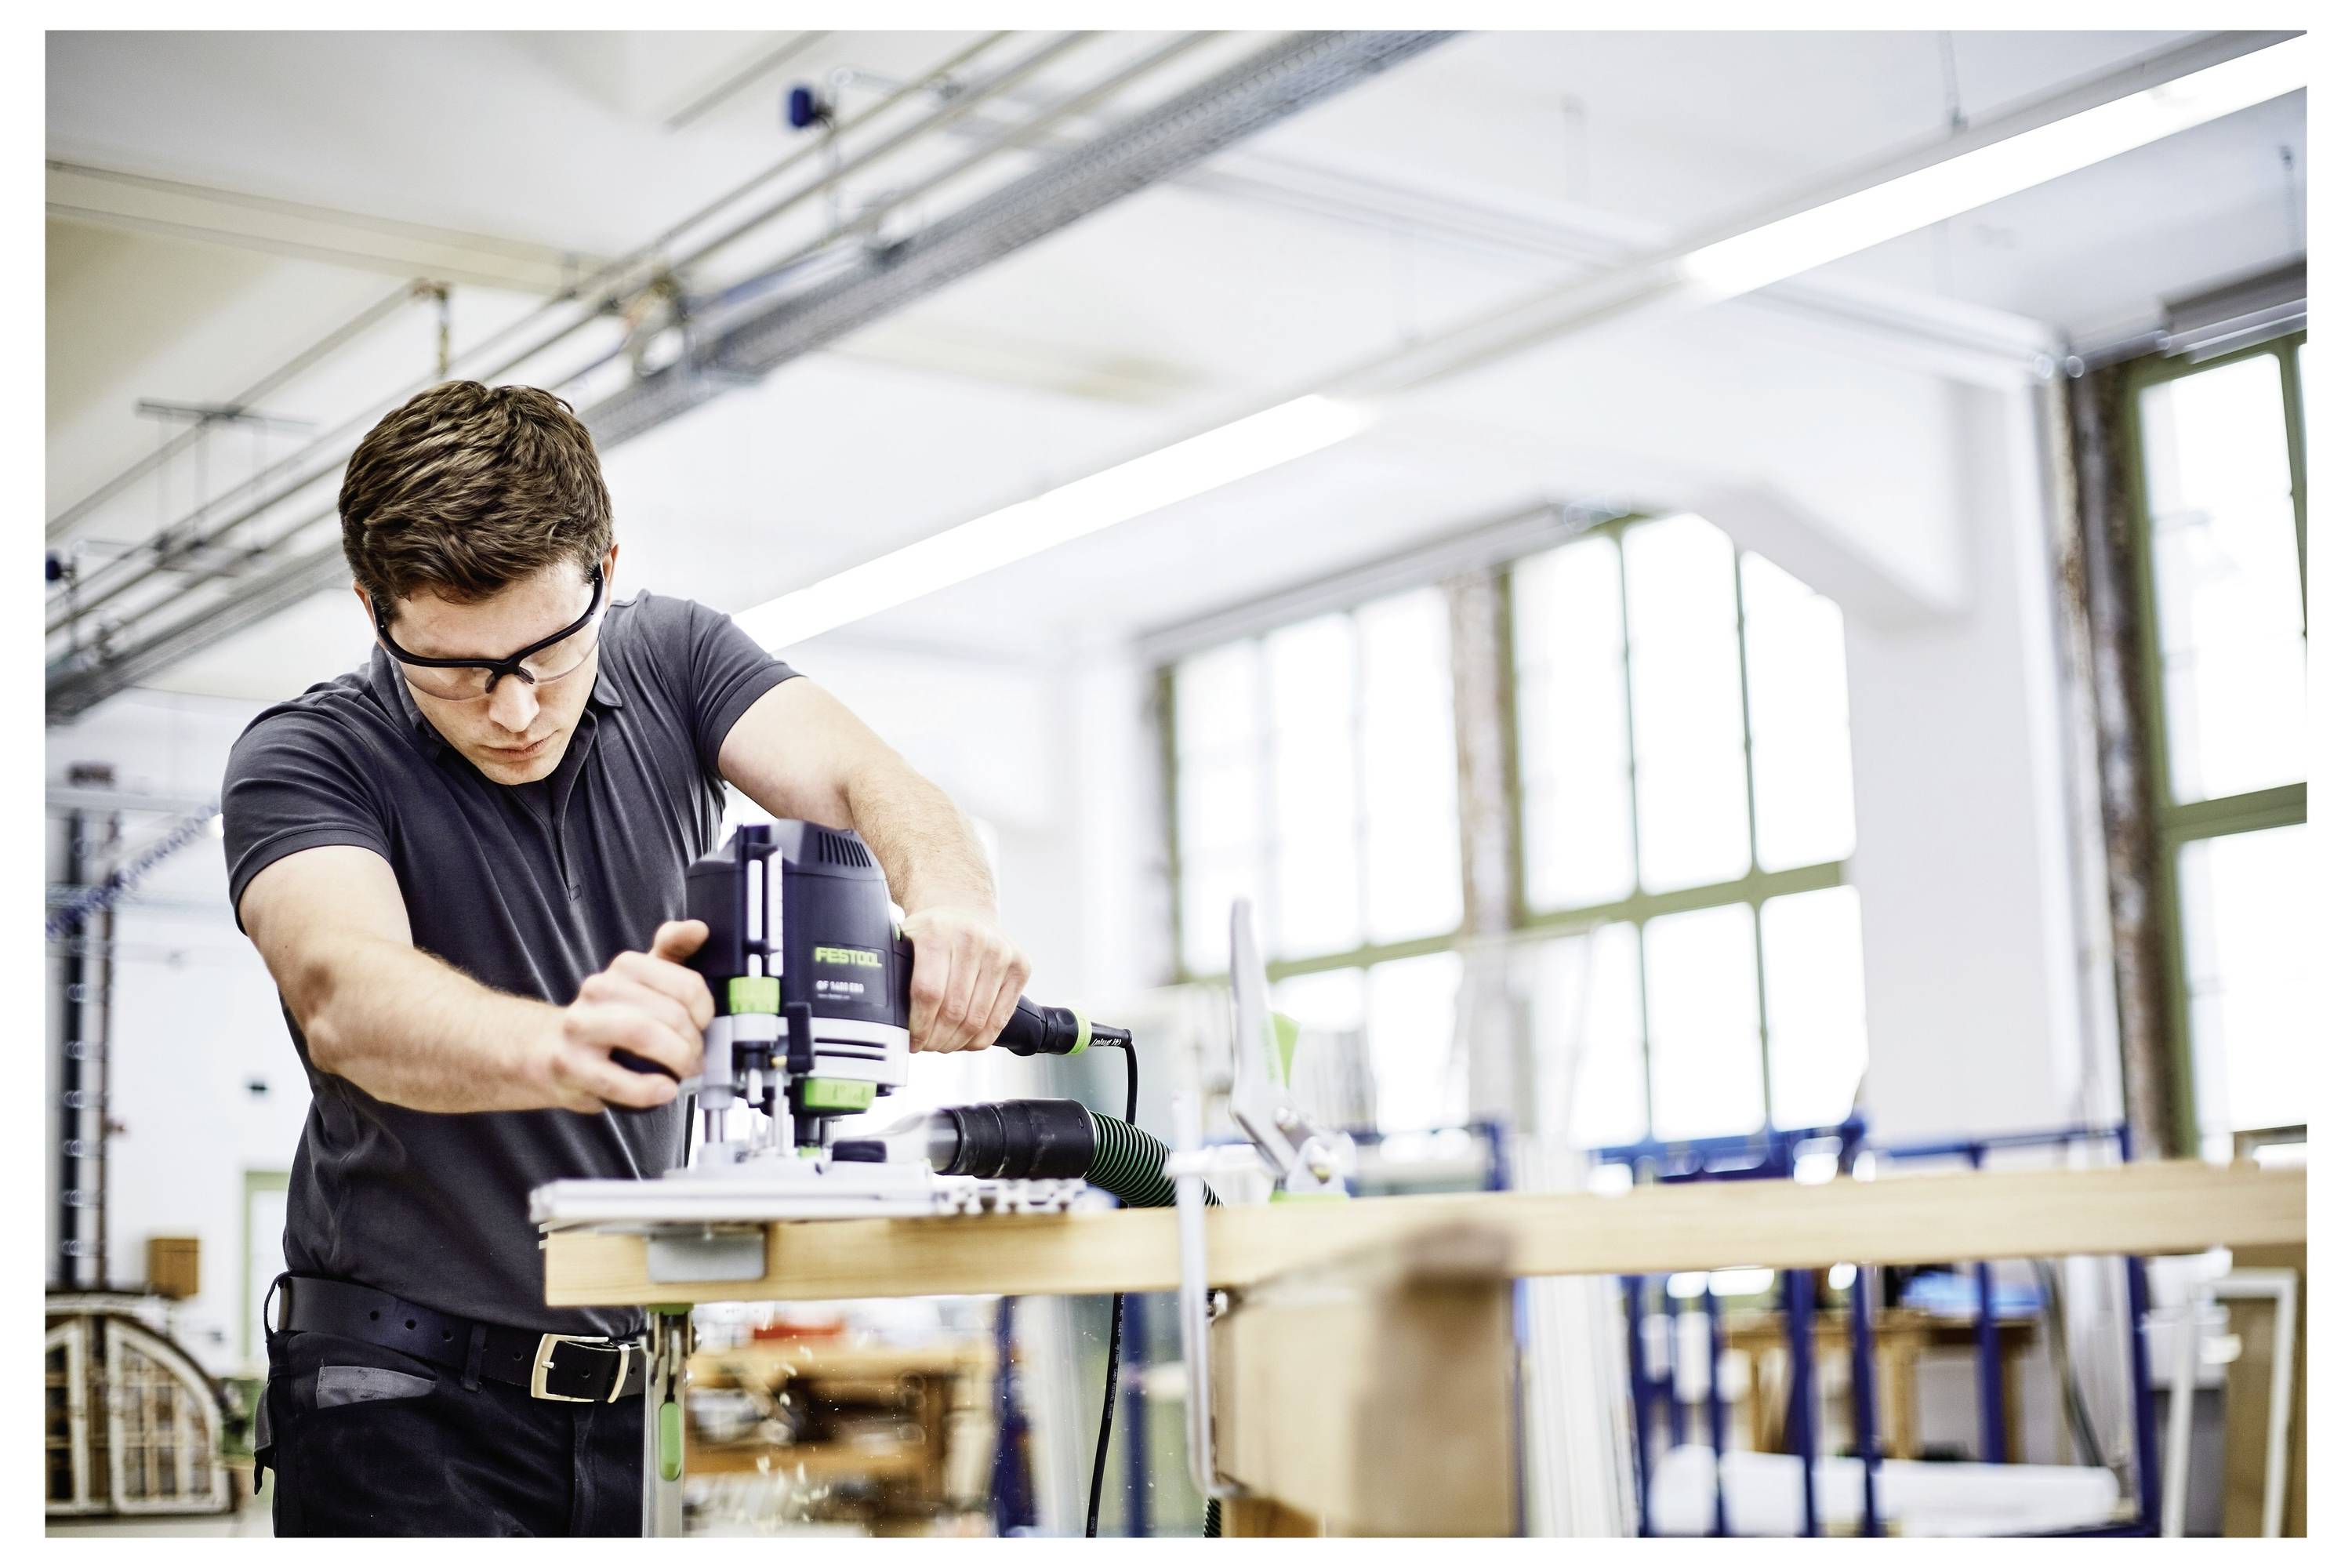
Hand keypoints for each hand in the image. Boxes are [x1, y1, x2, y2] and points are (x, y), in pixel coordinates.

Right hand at [533, 920, 714, 1111]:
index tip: (704, 1023)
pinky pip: (617, 1079)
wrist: (553, 1052)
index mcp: (625, 967)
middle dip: (693, 1042)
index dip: (705, 1009)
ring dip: (675, 1060)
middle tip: (696, 1057)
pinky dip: (648, 1089)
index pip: (685, 982)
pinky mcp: (569, 1064)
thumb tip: (698, 928)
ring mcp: (581, 1026)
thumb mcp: (645, 983)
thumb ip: (674, 953)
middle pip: (669, 1013)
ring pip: (644, 1035)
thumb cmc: (611, 1019)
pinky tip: (663, 1089)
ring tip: (682, 1073)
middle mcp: (599, 989)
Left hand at [900, 905, 1030, 1053]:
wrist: (965, 910)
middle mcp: (973, 938)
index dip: (919, 1026)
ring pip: (977, 1020)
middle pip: (954, 1010)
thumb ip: (896, 973)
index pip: (928, 993)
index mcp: (938, 932)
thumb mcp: (907, 941)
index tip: (911, 1039)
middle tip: (926, 1045)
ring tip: (943, 1044)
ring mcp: (1001, 952)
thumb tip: (888, 1021)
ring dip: (956, 1042)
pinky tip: (965, 1040)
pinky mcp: (1021, 966)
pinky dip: (979, 1038)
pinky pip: (999, 1019)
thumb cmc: (933, 933)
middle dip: (936, 1038)